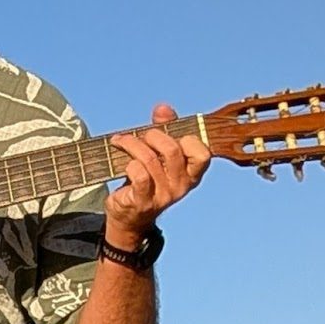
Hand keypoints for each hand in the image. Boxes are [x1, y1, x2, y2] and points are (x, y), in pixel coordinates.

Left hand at [105, 103, 209, 246]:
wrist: (129, 216)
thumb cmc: (146, 179)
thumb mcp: (159, 153)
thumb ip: (165, 129)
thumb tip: (163, 108)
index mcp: (191, 173)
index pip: (203, 153)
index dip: (187, 138)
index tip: (171, 133)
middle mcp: (181, 186)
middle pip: (172, 150)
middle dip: (153, 135)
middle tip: (141, 136)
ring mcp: (163, 196)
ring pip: (150, 159)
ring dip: (131, 144)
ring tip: (121, 141)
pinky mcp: (143, 201)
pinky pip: (139, 176)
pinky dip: (128, 164)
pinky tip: (123, 162)